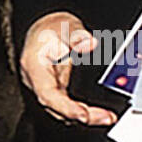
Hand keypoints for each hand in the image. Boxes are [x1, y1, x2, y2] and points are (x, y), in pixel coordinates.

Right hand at [18, 11, 116, 125]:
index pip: (47, 94)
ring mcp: (48, 90)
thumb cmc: (50, 28)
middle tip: (107, 117)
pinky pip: (70, 107)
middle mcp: (38, 83)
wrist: (46, 29)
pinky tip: (102, 113)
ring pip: (64, 112)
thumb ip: (77, 35)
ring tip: (108, 116)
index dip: (65, 107)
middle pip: (57, 108)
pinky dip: (85, 112)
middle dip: (83, 116)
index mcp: (33, 67)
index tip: (83, 114)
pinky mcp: (59, 93)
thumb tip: (90, 43)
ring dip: (86, 117)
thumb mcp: (64, 25)